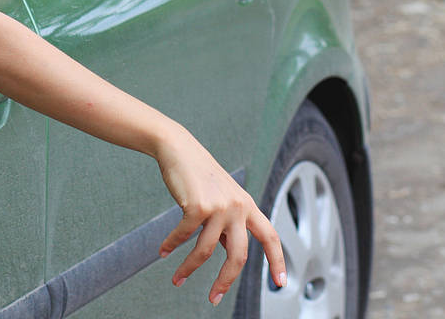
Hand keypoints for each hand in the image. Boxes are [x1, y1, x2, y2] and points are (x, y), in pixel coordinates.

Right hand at [156, 125, 286, 304]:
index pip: (270, 236)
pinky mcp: (197, 206)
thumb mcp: (223, 197)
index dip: (277, 260)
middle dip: (225, 281)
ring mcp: (219, 207)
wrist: (179, 148)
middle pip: (238, 256)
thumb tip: (226, 250)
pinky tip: (163, 251)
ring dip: (188, 268)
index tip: (280, 282)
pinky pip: (184, 235)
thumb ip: (228, 223)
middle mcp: (238, 207)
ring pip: (205, 251)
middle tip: (215, 297)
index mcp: (248, 206)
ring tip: (178, 278)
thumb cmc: (200, 174)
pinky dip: (171, 245)